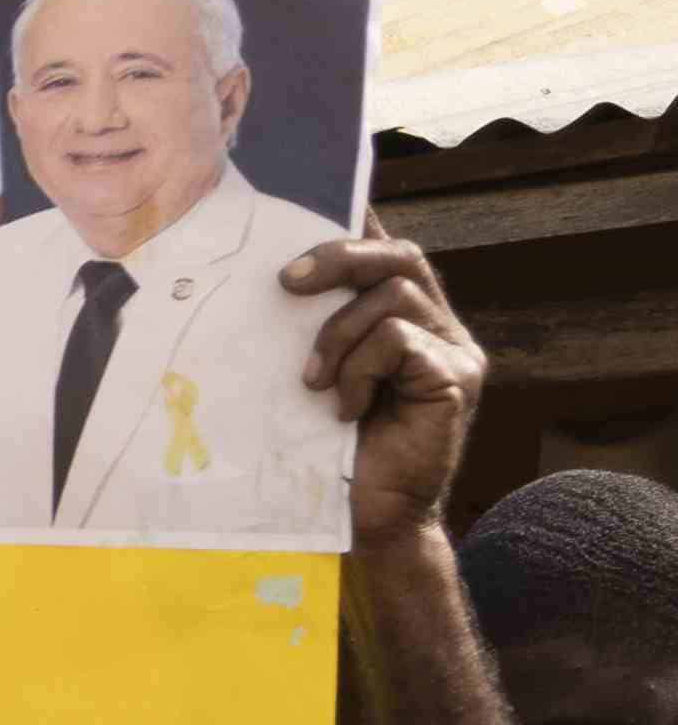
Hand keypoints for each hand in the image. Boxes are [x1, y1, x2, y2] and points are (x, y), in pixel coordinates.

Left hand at [288, 235, 480, 540]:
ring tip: (314, 383)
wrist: (365, 523)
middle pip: (401, 258)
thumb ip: (306, 336)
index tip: (321, 201)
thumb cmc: (328, 457)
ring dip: (338, 334)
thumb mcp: (309, 383)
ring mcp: (454, 352)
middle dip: (341, 257)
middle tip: (288, 282)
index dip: (360, 225)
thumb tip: (266, 286)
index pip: (387, 255)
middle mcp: (438, 329)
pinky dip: (361, 367)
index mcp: (405, 323)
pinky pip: (400, 340)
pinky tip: (345, 408)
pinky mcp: (457, 379)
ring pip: (395, 297)